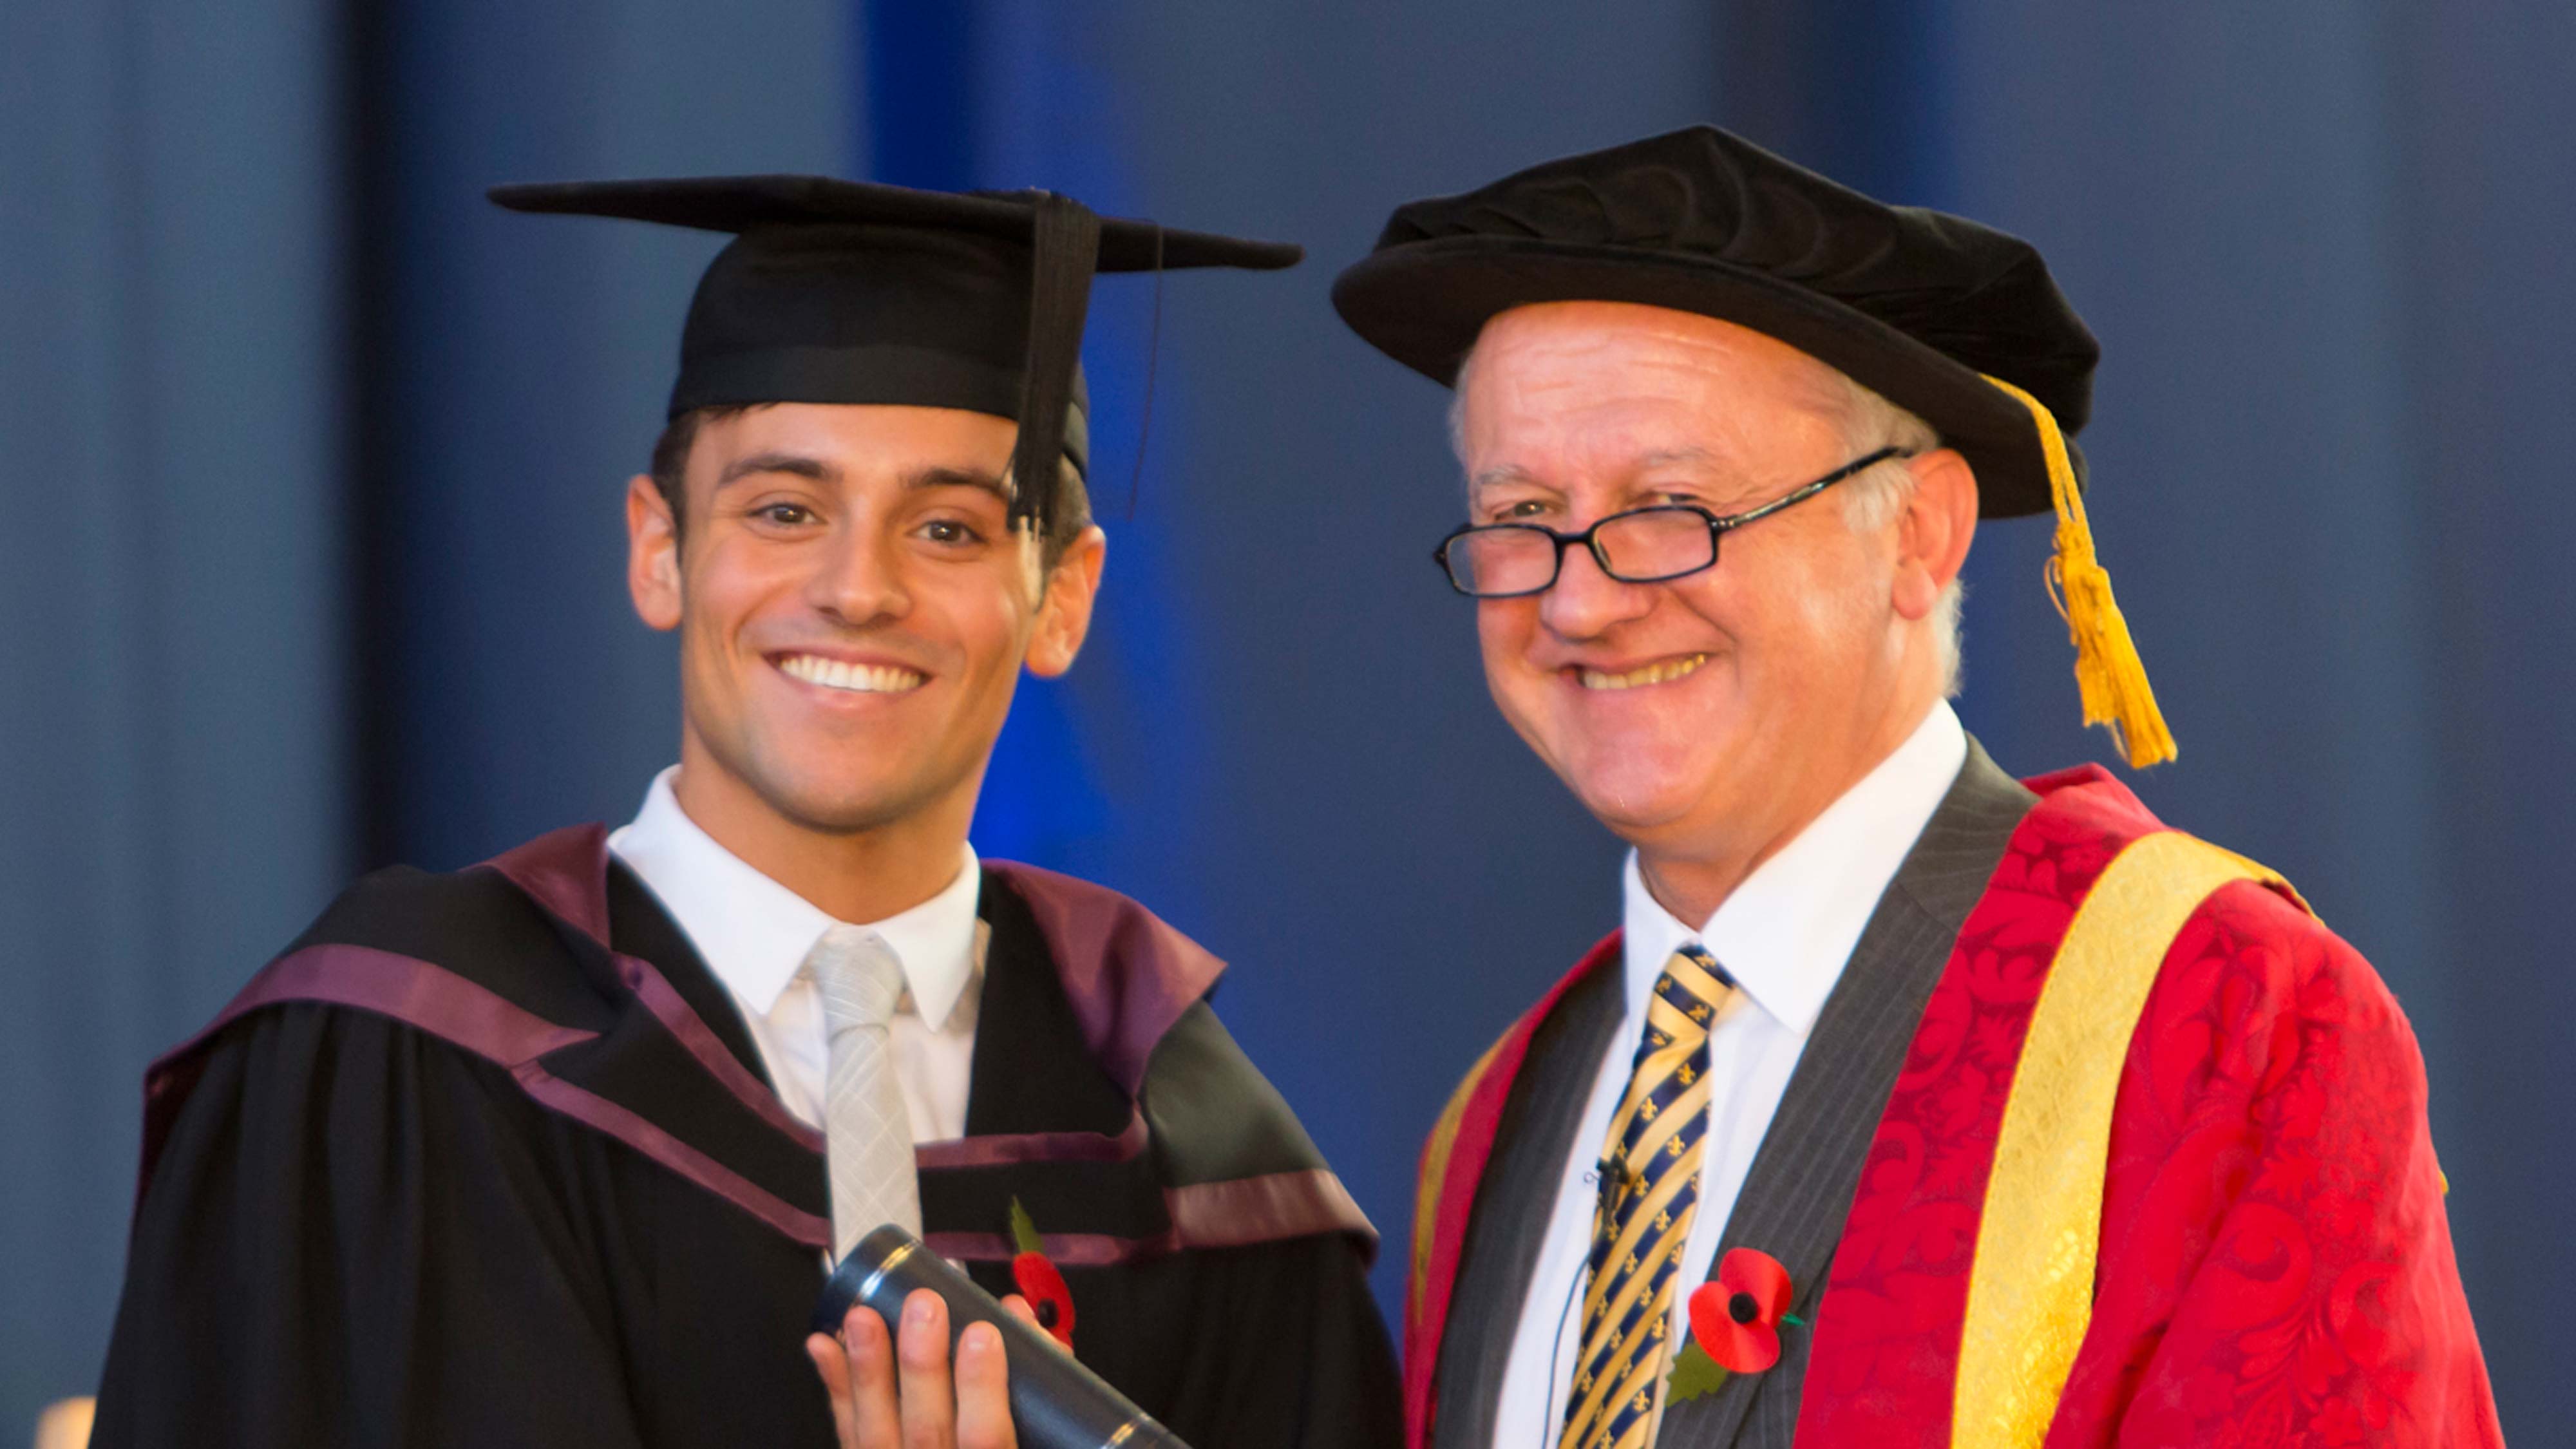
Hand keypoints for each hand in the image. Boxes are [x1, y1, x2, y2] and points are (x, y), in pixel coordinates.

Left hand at [807, 1287, 1040, 1448]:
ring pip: (876, 1432)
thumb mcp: (1038, 1431)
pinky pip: (848, 1432)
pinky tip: (825, 1347)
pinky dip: (836, 1388)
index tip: (983, 1335)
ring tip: (863, 1318)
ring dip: (867, 1371)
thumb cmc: (991, 1441)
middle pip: (926, 1432)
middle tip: (924, 1308)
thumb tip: (1016, 1314)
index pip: (988, 1440)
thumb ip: (1034, 1379)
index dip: (983, 1388)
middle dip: (921, 1366)